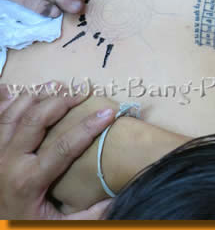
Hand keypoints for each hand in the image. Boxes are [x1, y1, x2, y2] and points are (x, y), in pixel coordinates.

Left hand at [0, 82, 114, 219]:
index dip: (88, 128)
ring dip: (37, 95)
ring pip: (14, 112)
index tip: (108, 113)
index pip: (63, 147)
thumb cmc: (24, 225)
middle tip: (81, 92)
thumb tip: (115, 197)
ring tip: (57, 86)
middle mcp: (8, 161)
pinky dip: (9, 100)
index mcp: (28, 181)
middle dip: (61, 101)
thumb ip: (88, 215)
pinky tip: (23, 91)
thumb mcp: (58, 226)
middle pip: (36, 119)